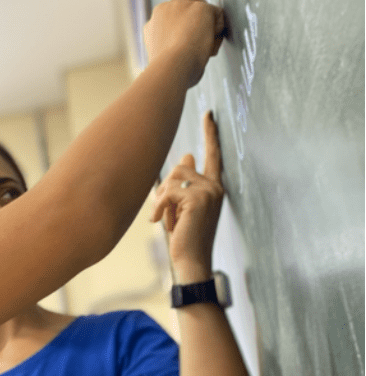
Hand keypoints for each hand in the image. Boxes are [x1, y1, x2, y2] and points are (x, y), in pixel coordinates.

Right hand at [144, 0, 225, 87]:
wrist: (171, 68)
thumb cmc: (169, 73)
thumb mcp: (164, 59)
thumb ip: (171, 48)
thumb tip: (189, 52)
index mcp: (151, 25)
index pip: (173, 18)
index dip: (185, 29)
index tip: (191, 44)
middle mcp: (162, 10)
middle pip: (189, 9)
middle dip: (198, 24)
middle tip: (201, 47)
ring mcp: (181, 5)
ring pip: (204, 12)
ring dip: (208, 29)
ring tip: (203, 51)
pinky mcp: (199, 7)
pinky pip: (217, 14)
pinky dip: (218, 30)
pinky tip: (210, 45)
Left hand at [150, 111, 224, 282]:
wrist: (191, 261)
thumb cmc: (185, 236)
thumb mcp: (183, 206)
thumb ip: (186, 182)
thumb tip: (187, 155)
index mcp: (214, 187)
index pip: (213, 155)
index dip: (210, 134)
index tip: (209, 114)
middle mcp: (215, 186)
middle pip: (180, 165)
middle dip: (165, 187)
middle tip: (164, 212)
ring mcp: (209, 192)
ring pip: (173, 177)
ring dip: (162, 199)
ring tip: (166, 219)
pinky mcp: (198, 199)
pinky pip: (168, 191)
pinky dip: (159, 208)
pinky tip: (160, 223)